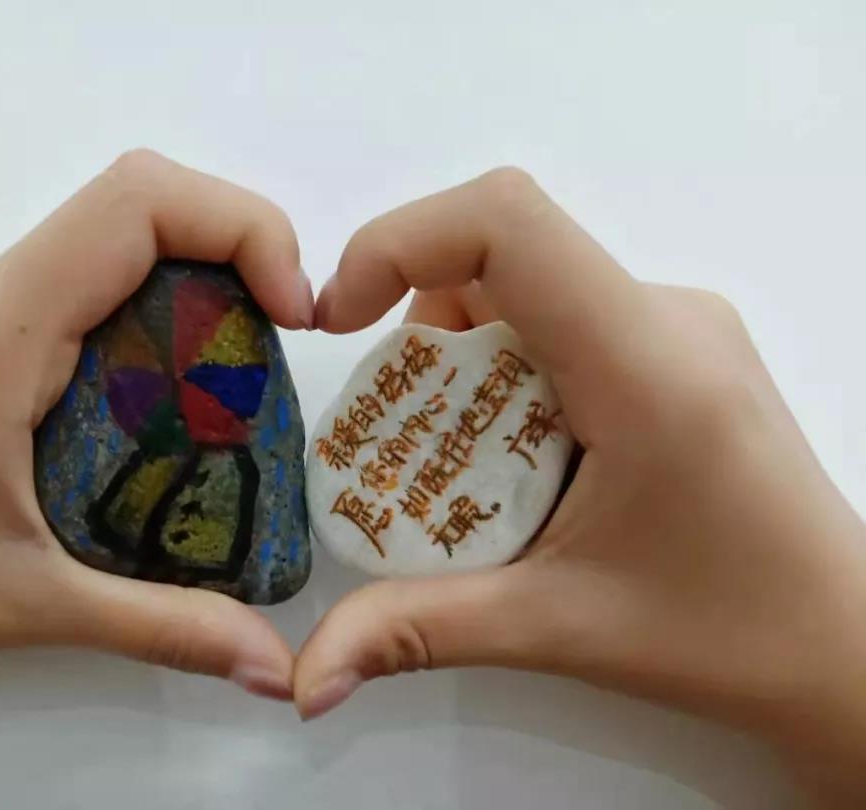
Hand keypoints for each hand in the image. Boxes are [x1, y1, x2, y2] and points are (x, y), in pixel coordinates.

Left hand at [0, 150, 312, 700]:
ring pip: (112, 256)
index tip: (294, 311)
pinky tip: (154, 422)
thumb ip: (163, 626)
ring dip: (189, 308)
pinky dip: (143, 331)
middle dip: (234, 271)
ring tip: (224, 411)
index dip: (242, 226)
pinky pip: (80, 293)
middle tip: (275, 370)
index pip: (138, 202)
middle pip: (141, 219)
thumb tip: (275, 666)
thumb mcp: (27, 605)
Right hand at [299, 169, 865, 798]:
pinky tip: (513, 464)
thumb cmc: (726, 634)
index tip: (338, 319)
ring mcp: (678, 328)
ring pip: (529, 290)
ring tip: (457, 466)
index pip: (507, 223)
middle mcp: (665, 317)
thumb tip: (303, 673)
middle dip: (419, 330)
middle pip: (504, 257)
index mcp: (643, 362)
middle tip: (393, 432)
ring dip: (462, 359)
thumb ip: (419, 630)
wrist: (843, 649)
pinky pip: (562, 323)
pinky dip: (506, 373)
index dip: (397, 241)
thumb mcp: (557, 627)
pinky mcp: (677, 352)